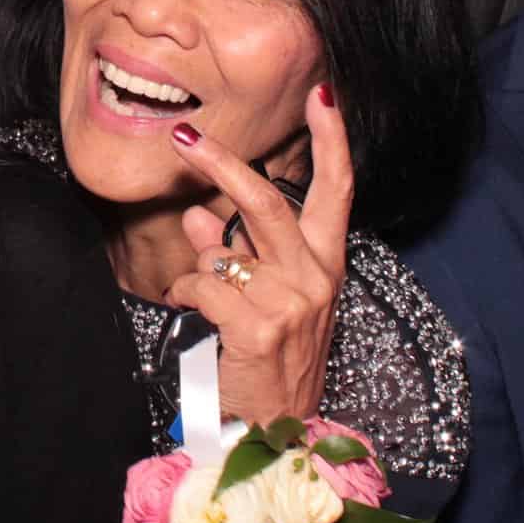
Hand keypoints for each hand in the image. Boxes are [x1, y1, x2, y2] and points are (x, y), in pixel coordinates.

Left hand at [162, 85, 352, 425]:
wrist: (278, 430)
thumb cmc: (271, 358)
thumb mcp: (265, 299)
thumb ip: (233, 252)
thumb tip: (198, 215)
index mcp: (324, 263)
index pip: (338, 190)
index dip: (332, 139)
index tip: (322, 92)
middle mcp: (314, 277)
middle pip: (268, 202)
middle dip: (223, 164)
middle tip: (186, 137)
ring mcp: (290, 303)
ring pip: (223, 252)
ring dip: (198, 266)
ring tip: (199, 294)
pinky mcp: (258, 327)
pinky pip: (203, 286)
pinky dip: (187, 294)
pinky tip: (195, 315)